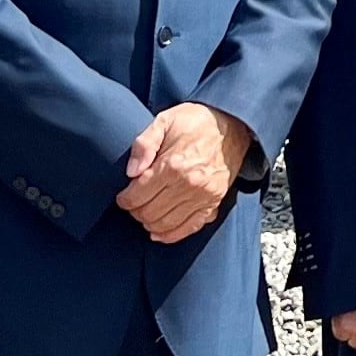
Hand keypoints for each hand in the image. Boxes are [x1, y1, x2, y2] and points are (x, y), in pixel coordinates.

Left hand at [118, 103, 251, 242]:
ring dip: (149, 223)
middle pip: (149, 212)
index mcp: (173, 164)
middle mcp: (188, 184)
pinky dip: (171, 235)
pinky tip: (158, 232)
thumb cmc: (197, 122)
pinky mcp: (214, 203)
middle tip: (133, 204)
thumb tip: (131, 171)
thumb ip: (144, 144)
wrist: (234, 125)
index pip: (138, 195)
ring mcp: (203, 196)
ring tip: (145, 213)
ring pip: (165, 224)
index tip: (122, 197)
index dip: (124, 199)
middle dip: (135, 211)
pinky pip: (189, 228)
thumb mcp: (166, 120)